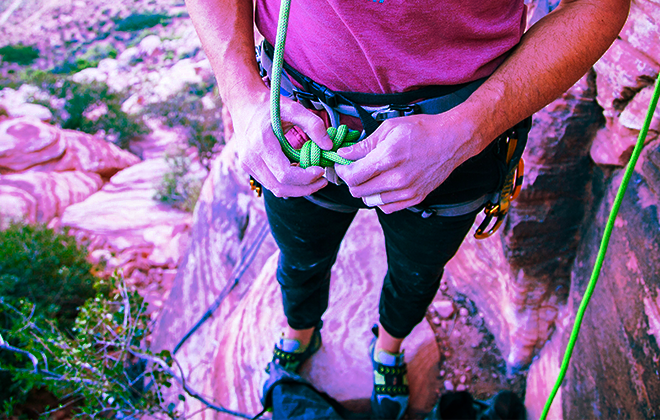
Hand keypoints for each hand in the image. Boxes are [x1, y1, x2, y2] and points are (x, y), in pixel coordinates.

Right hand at [231, 86, 333, 196]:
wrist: (243, 104)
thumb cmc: (269, 106)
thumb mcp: (293, 108)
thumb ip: (313, 124)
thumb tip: (328, 146)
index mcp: (261, 143)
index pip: (285, 174)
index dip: (305, 178)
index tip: (321, 170)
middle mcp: (250, 158)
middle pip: (281, 187)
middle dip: (305, 188)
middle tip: (323, 180)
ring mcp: (247, 165)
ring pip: (275, 189)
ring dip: (297, 188)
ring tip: (314, 178)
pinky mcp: (248, 168)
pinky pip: (270, 183)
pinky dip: (287, 183)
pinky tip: (300, 173)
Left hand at [334, 108, 480, 213]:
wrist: (452, 140)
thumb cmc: (421, 130)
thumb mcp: (389, 128)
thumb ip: (364, 145)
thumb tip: (344, 154)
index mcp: (388, 157)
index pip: (353, 176)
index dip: (342, 171)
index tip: (341, 165)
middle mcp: (397, 178)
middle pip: (358, 191)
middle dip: (351, 181)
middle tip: (353, 169)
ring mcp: (407, 191)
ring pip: (371, 201)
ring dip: (365, 190)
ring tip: (370, 176)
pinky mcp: (415, 198)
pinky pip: (387, 208)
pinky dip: (380, 199)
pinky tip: (383, 184)